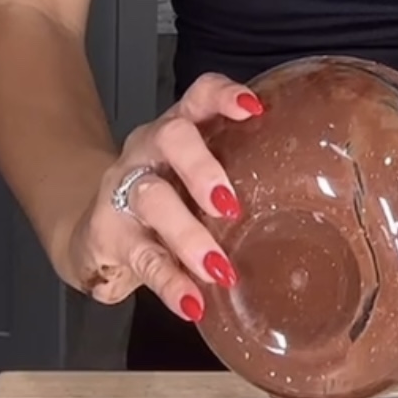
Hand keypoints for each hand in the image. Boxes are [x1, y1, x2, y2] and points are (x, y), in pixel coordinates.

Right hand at [59, 72, 263, 322]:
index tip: (253, 109)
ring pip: (153, 199)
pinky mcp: (107, 235)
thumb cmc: (164, 199)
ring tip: (219, 269)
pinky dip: (170, 282)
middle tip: (230, 204)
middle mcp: (148, 150)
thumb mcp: (191, 179)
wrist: (89, 230)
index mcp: (177, 130)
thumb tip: (307, 205)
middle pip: (171, 138)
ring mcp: (123, 189)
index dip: (224, 95)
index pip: (199, 95)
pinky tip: (192, 302)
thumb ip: (234, 178)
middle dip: (202, 167)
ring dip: (189, 235)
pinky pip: (141, 257)